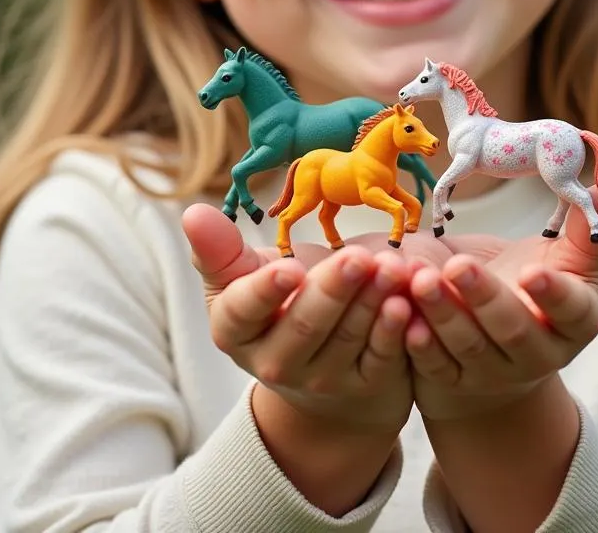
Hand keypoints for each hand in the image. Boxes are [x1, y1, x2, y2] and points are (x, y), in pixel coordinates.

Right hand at [182, 203, 414, 431]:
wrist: (320, 371)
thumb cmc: (277, 306)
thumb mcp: (242, 281)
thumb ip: (221, 251)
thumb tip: (192, 212)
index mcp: (235, 331)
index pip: (243, 312)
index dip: (266, 292)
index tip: (289, 269)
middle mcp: (275, 363)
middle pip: (305, 326)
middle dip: (333, 290)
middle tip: (359, 257)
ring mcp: (322, 380)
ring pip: (348, 338)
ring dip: (372, 301)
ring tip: (392, 266)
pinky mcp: (366, 385)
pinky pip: (382, 357)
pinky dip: (395, 330)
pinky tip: (405, 302)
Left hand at [404, 186, 597, 420]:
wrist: (497, 343)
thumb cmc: (534, 284)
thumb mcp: (566, 259)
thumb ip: (586, 228)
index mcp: (575, 321)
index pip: (572, 311)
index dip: (554, 295)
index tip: (532, 272)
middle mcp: (539, 353)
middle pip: (513, 330)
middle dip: (484, 298)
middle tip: (457, 266)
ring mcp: (495, 371)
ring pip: (467, 345)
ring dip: (441, 312)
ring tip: (417, 277)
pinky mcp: (454, 380)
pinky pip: (434, 365)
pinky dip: (416, 343)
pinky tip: (398, 312)